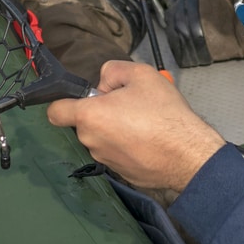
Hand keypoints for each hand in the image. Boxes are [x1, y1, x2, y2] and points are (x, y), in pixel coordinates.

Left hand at [44, 59, 225, 198]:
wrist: (188, 154)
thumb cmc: (164, 114)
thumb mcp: (141, 74)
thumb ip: (113, 70)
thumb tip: (103, 82)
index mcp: (90, 116)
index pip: (55, 111)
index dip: (65, 101)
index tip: (83, 98)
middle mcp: (91, 141)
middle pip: (84, 123)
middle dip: (101, 112)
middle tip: (129, 105)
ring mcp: (105, 160)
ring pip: (101, 139)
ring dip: (115, 130)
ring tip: (144, 123)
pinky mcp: (121, 173)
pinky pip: (117, 154)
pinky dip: (127, 146)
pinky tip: (148, 140)